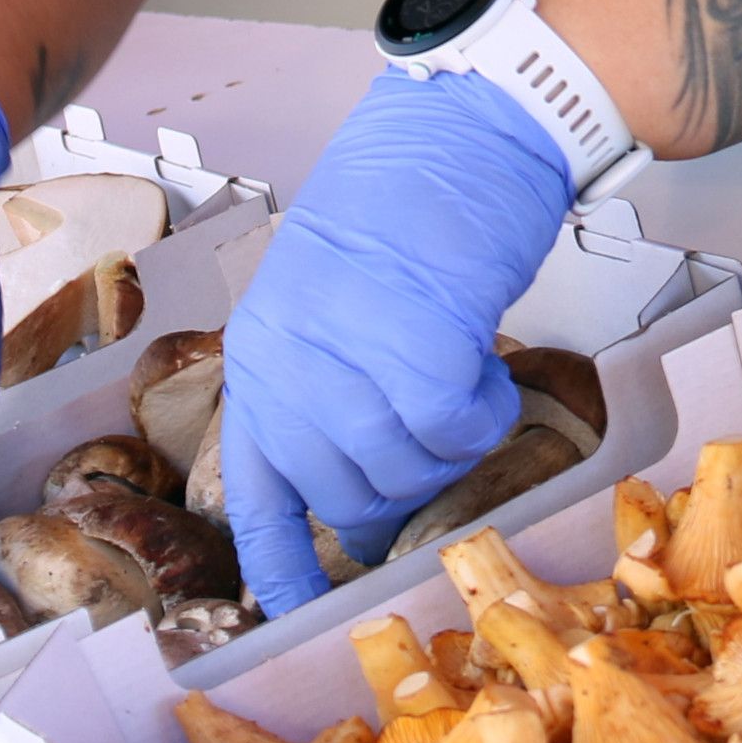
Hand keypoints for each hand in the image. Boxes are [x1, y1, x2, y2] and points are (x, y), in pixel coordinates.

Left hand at [220, 63, 576, 615]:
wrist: (459, 129)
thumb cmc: (407, 212)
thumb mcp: (332, 305)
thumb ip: (329, 391)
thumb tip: (355, 500)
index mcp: (260, 354)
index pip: (256, 492)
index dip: (281, 564)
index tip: (299, 613)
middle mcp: (288, 359)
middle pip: (344, 494)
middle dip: (404, 490)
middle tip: (440, 439)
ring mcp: (347, 351)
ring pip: (405, 468)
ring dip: (450, 444)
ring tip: (465, 382)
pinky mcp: (416, 339)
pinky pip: (454, 429)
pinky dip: (483, 411)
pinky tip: (486, 364)